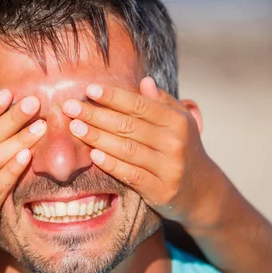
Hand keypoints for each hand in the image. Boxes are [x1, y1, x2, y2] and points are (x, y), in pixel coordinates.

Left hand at [62, 77, 220, 229]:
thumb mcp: (179, 122)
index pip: (140, 105)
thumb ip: (161, 102)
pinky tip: (93, 155)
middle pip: (128, 126)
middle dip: (96, 115)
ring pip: (127, 149)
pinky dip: (111, 164)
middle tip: (69, 107)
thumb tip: (144, 81)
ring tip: (74, 127)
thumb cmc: (182, 149)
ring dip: (97, 137)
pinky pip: (131, 175)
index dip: (113, 96)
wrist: (202, 191)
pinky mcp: (161, 191)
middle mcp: (174, 143)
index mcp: (177, 121)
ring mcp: (169, 168)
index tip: (89, 89)